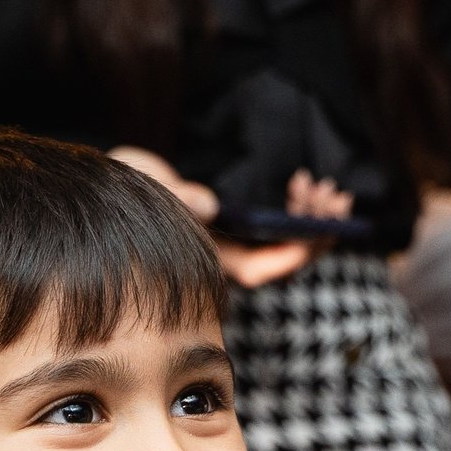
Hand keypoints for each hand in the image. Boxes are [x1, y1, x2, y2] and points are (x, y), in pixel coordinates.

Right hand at [108, 149, 351, 288]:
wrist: (119, 184)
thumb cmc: (127, 186)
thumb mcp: (145, 180)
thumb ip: (174, 192)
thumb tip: (209, 205)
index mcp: (207, 255)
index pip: (256, 270)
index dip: (288, 260)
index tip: (311, 237)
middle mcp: (228, 256)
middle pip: (286, 259)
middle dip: (316, 231)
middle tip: (331, 195)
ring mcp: (239, 242)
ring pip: (291, 243)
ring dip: (316, 218)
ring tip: (324, 186)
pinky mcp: (246, 225)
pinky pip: (286, 227)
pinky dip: (302, 208)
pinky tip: (305, 182)